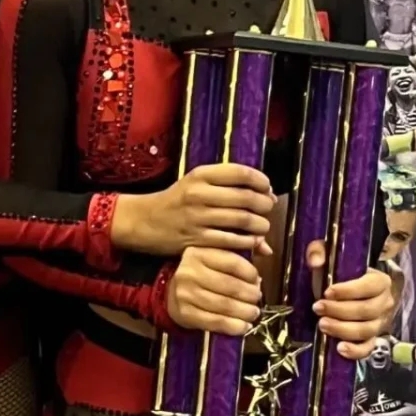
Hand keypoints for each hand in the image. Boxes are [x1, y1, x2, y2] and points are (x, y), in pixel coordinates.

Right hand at [115, 163, 274, 256]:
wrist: (145, 221)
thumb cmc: (177, 201)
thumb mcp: (197, 184)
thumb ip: (229, 187)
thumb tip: (271, 198)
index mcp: (200, 175)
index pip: (241, 173)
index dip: (261, 181)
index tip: (267, 188)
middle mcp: (199, 194)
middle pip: (246, 197)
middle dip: (264, 204)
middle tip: (267, 209)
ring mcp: (197, 218)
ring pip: (242, 220)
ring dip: (260, 225)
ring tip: (263, 226)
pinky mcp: (196, 239)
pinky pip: (231, 240)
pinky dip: (248, 242)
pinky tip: (252, 241)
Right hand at [166, 247, 261, 334]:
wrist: (170, 293)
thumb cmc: (200, 273)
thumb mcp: (215, 256)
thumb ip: (239, 252)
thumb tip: (267, 250)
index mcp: (199, 253)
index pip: (233, 263)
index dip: (250, 273)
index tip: (257, 280)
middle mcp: (190, 272)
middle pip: (230, 286)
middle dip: (250, 295)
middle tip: (257, 299)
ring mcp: (186, 294)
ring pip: (225, 305)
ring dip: (245, 312)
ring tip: (254, 313)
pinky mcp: (186, 314)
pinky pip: (216, 322)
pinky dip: (234, 326)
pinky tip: (244, 327)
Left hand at [311, 249, 395, 355]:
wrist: (347, 289)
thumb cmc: (340, 273)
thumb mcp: (330, 256)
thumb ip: (319, 251)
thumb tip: (315, 261)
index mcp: (380, 281)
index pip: (369, 287)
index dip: (348, 291)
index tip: (327, 292)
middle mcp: (385, 303)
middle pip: (367, 311)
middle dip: (340, 311)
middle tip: (318, 308)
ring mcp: (380, 323)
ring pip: (366, 330)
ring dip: (342, 329)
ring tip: (322, 324)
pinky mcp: (372, 339)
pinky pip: (367, 349)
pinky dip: (355, 351)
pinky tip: (339, 348)